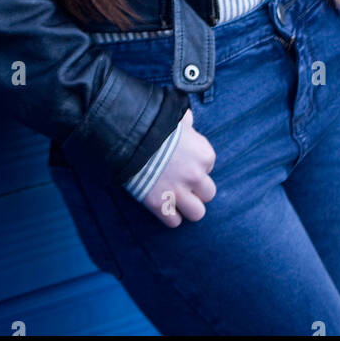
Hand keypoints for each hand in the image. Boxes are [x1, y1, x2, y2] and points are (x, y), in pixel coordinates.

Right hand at [141, 108, 216, 226]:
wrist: (130, 135)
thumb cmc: (154, 124)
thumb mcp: (177, 118)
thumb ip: (187, 122)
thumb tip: (189, 120)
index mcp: (204, 155)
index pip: (209, 167)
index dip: (196, 165)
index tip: (183, 160)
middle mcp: (196, 175)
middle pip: (208, 194)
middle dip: (196, 190)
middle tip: (182, 183)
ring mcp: (178, 192)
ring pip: (197, 213)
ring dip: (187, 207)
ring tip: (175, 198)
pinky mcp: (159, 204)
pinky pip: (174, 222)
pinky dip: (169, 215)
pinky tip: (162, 204)